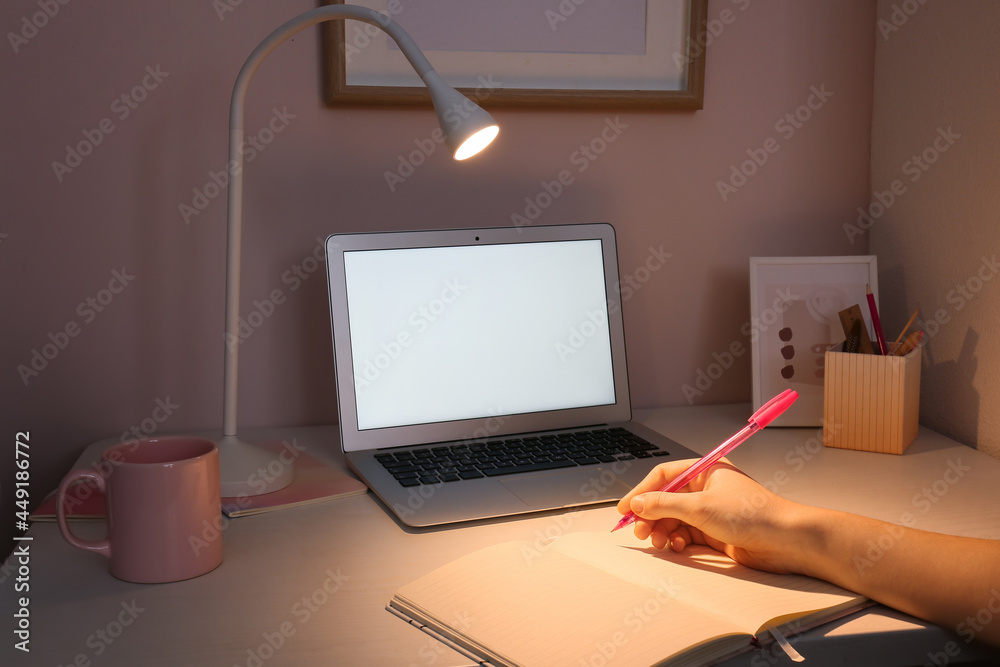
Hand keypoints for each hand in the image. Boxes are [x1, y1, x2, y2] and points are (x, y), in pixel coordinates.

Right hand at [617, 459, 809, 573]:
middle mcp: (707, 489)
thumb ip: (664, 504)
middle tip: (639, 530)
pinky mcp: (716, 532)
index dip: (642, 491)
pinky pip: (686, 534)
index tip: (625, 507)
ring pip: (674, 519)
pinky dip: (678, 541)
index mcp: (705, 471)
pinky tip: (678, 547)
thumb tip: (637, 503)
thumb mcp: (701, 507)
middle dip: (651, 515)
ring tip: (658, 541)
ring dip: (662, 530)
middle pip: (666, 499)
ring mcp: (711, 511)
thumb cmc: (753, 514)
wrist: (786, 541)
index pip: (664, 476)